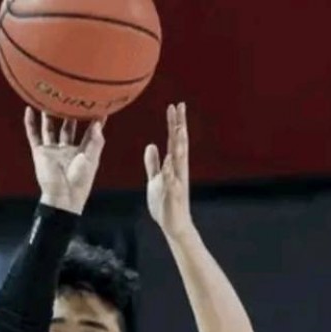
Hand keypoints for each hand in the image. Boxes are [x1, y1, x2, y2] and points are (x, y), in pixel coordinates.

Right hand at [25, 108, 106, 215]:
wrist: (62, 196)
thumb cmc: (79, 181)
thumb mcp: (91, 160)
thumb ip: (96, 141)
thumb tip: (98, 122)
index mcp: (82, 152)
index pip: (89, 132)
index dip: (94, 119)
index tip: (98, 103)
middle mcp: (67, 149)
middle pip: (68, 127)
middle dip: (70, 113)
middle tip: (71, 96)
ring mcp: (53, 150)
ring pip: (49, 128)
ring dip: (49, 115)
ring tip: (49, 98)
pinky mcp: (40, 153)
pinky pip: (33, 135)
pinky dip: (30, 123)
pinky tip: (29, 110)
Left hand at [144, 102, 194, 239]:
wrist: (174, 225)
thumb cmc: (165, 203)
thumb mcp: (155, 179)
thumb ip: (153, 163)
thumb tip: (151, 144)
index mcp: (174, 166)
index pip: (174, 140)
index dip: (174, 123)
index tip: (174, 106)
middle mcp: (179, 170)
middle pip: (179, 144)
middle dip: (178, 126)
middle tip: (178, 107)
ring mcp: (177, 182)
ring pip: (179, 159)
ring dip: (179, 144)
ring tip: (178, 128)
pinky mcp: (174, 195)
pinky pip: (172, 181)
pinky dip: (170, 170)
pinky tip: (169, 160)